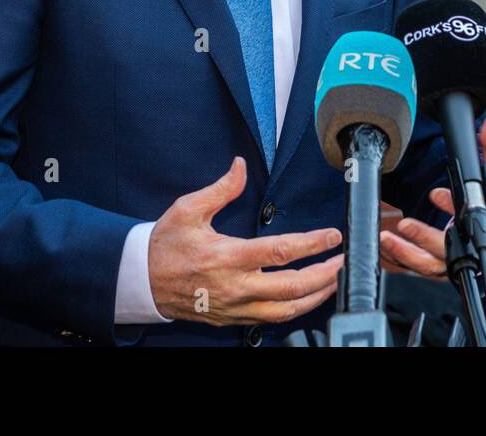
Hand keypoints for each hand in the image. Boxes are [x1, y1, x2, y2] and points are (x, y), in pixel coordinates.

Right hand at [147, 157, 343, 324]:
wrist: (142, 281)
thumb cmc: (165, 244)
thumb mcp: (187, 209)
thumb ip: (221, 189)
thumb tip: (241, 166)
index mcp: (227, 256)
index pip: (280, 251)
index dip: (311, 244)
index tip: (332, 236)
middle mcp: (235, 286)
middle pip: (292, 286)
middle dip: (324, 274)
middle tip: (344, 260)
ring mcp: (235, 306)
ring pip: (286, 310)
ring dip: (316, 296)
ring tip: (334, 280)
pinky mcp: (233, 318)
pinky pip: (271, 319)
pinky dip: (295, 310)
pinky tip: (308, 297)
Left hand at [378, 113, 485, 278]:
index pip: (475, 223)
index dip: (458, 216)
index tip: (438, 197)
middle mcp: (469, 246)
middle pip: (448, 250)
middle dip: (425, 239)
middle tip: (404, 225)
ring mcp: (452, 260)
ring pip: (429, 265)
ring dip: (406, 254)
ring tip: (387, 239)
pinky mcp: (437, 266)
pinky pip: (417, 268)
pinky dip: (400, 259)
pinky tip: (385, 245)